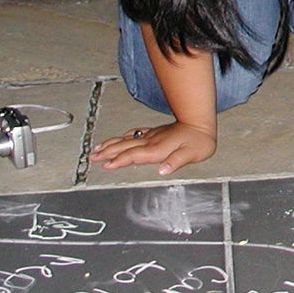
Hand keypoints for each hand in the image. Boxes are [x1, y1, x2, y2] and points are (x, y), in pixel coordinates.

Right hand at [89, 121, 216, 175]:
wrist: (201, 122)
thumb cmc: (199, 140)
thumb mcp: (191, 154)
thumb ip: (176, 161)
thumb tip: (163, 170)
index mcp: (157, 149)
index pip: (133, 155)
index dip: (119, 161)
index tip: (106, 165)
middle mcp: (151, 141)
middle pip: (124, 147)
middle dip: (107, 152)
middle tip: (92, 157)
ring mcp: (152, 136)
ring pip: (126, 140)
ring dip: (111, 144)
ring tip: (97, 149)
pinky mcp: (155, 132)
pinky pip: (135, 133)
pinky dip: (124, 137)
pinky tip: (119, 138)